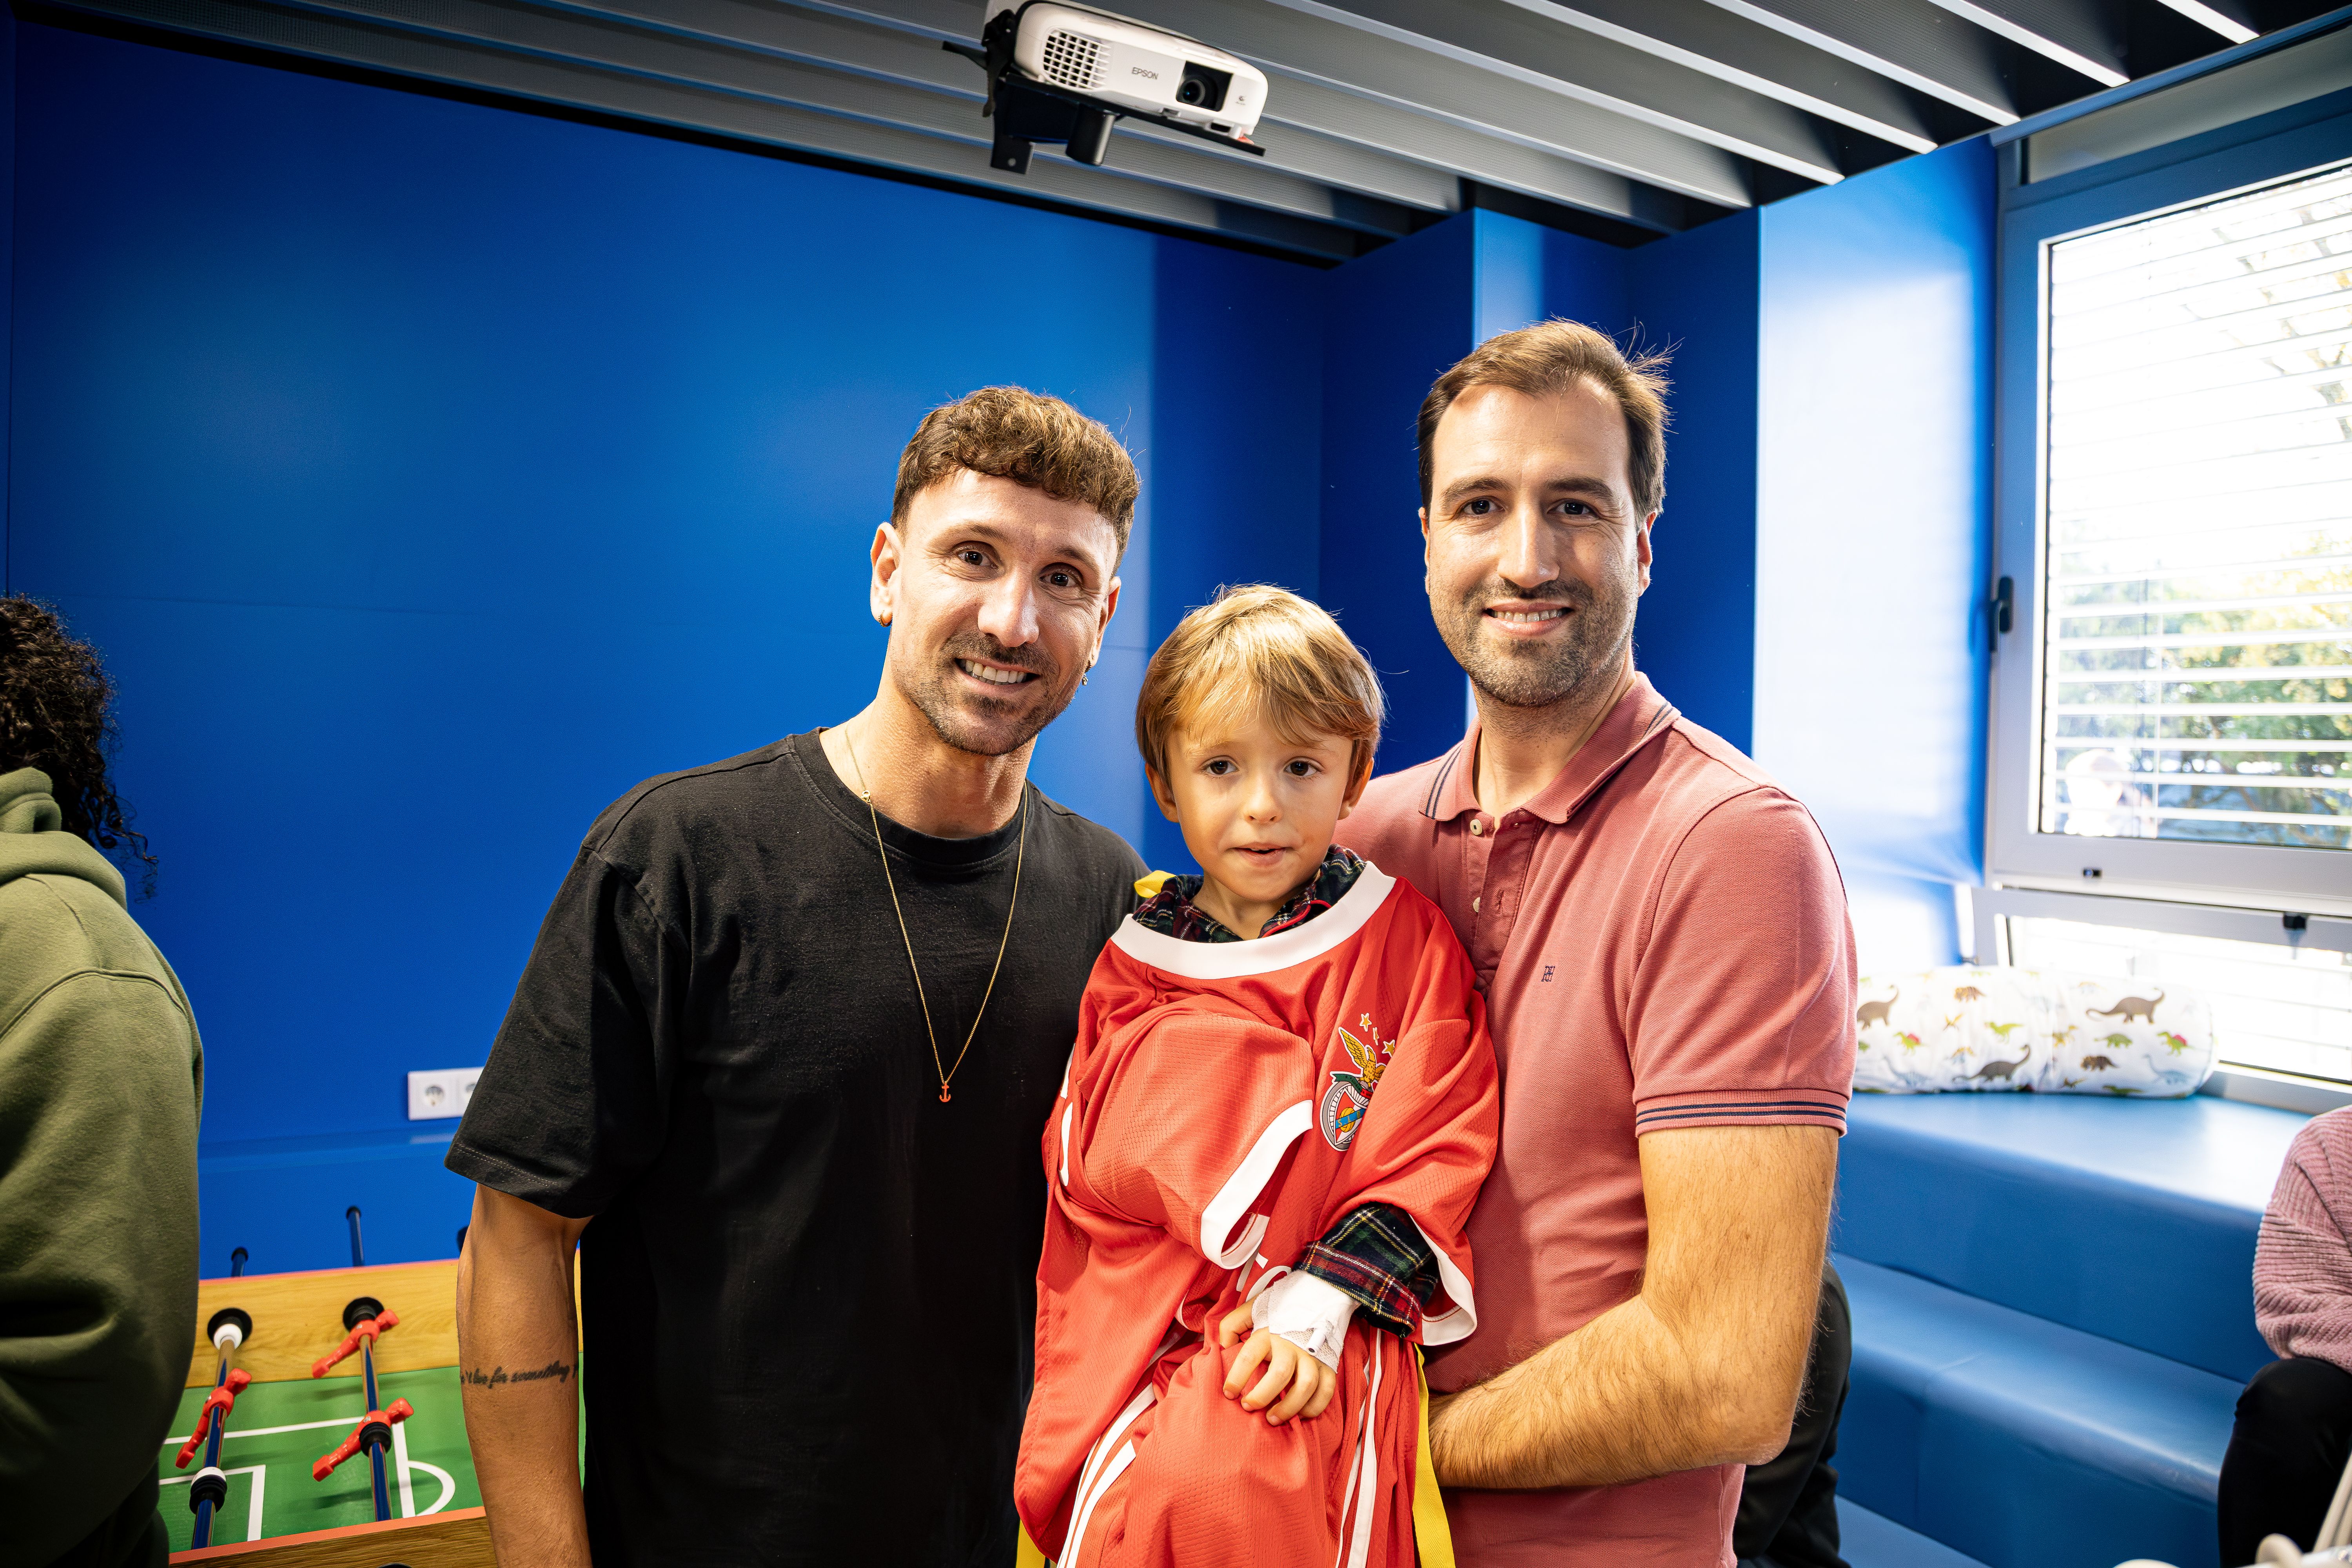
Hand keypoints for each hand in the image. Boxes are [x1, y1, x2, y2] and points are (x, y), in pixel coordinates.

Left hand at [1217, 1302, 1335, 1423]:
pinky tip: (1300, 1414)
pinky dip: (1315, 1407)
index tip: (1228, 1393)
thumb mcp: (1251, 1309)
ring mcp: (1313, 1355)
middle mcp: (1291, 1344)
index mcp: (1269, 1332)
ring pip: (1305, 1386)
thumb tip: (1222, 1348)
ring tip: (1273, 1419)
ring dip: (1289, 1407)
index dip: (1236, 1378)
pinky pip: (1326, 1391)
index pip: (1249, 1356)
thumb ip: (1232, 1326)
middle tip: (1248, 1407)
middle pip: (1279, 1374)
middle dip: (1262, 1396)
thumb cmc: (1279, 1310)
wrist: (1318, 1295)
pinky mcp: (1329, 1364)